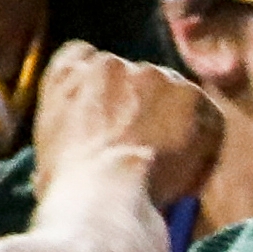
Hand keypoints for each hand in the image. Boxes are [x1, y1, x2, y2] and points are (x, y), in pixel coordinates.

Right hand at [30, 43, 222, 204]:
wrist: (104, 194)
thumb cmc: (69, 185)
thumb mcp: (48, 148)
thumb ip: (69, 126)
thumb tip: (86, 139)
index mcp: (68, 72)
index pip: (85, 57)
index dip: (102, 87)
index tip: (109, 113)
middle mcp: (111, 63)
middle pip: (134, 77)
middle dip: (141, 103)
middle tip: (142, 143)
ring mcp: (153, 75)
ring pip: (171, 91)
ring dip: (173, 117)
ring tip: (167, 159)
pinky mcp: (190, 94)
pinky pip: (204, 114)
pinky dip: (203, 138)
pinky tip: (188, 165)